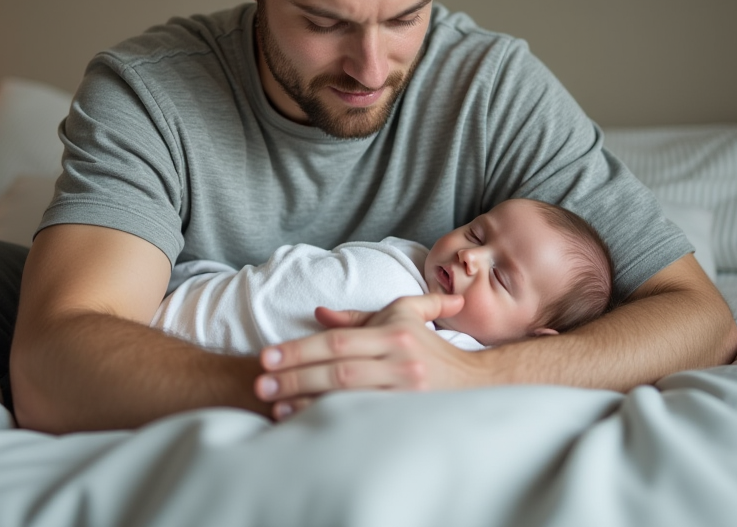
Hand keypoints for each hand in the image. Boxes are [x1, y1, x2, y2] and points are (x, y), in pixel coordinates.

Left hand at [254, 293, 485, 419]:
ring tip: (275, 405)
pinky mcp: (409, 415)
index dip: (300, 349)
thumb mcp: (398, 319)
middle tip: (261, 384)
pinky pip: (363, 417)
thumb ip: (357, 318)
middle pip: (339, 369)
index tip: (267, 357)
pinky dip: (333, 419)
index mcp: (394, 332)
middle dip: (295, 376)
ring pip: (349, 396)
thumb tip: (318, 314)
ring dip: (307, 402)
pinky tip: (306, 422)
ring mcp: (407, 390)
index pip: (338, 341)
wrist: (475, 381)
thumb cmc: (427, 346)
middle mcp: (401, 359)